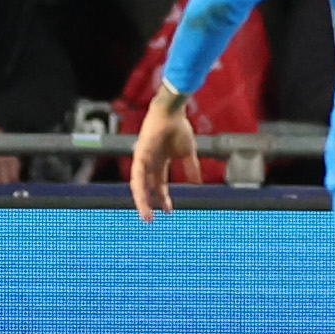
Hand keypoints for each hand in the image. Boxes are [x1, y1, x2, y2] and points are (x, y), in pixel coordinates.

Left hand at [129, 93, 200, 220]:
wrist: (172, 113)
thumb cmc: (178, 128)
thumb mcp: (188, 154)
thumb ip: (191, 169)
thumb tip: (198, 185)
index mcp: (160, 162)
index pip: (160, 184)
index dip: (163, 198)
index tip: (170, 211)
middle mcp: (149, 162)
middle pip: (147, 187)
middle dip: (149, 204)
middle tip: (151, 220)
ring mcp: (142, 159)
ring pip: (139, 185)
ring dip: (141, 201)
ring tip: (146, 216)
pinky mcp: (139, 155)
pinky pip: (137, 175)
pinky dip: (139, 188)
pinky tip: (142, 199)